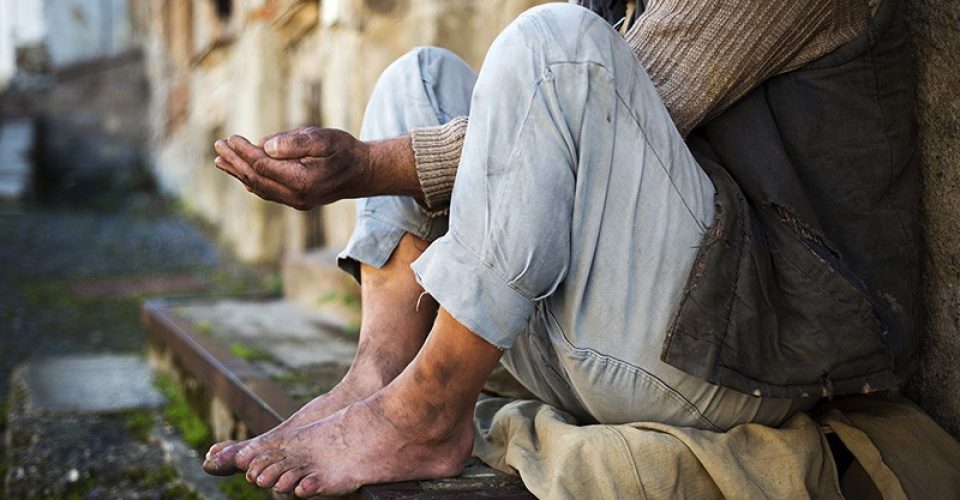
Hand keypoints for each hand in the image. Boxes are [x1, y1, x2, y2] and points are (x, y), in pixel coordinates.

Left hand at [213, 127, 371, 209]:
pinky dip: (252, 181)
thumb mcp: (324, 138)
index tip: (230, 138)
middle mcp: (297, 196)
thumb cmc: (345, 150)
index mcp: (302, 181)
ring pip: (259, 188)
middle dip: (235, 162)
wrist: (364, 172)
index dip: (243, 152)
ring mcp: (297, 202)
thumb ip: (296, 142)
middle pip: (256, 179)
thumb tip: (264, 146)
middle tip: (218, 147)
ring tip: (220, 160)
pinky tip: (242, 174)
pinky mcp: (297, 201)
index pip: (262, 166)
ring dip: (239, 173)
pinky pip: (268, 192)